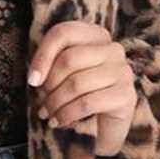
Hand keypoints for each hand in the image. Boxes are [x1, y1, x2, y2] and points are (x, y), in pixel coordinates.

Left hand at [27, 22, 136, 156]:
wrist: (105, 125)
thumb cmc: (78, 94)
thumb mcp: (61, 75)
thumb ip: (49, 66)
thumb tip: (35, 77)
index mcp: (96, 36)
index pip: (64, 33)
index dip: (43, 56)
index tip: (32, 80)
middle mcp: (113, 49)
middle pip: (69, 58)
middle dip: (49, 84)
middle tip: (42, 102)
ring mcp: (123, 71)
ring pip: (76, 83)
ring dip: (55, 103)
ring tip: (46, 113)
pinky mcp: (126, 95)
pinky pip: (87, 103)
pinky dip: (66, 114)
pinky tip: (58, 121)